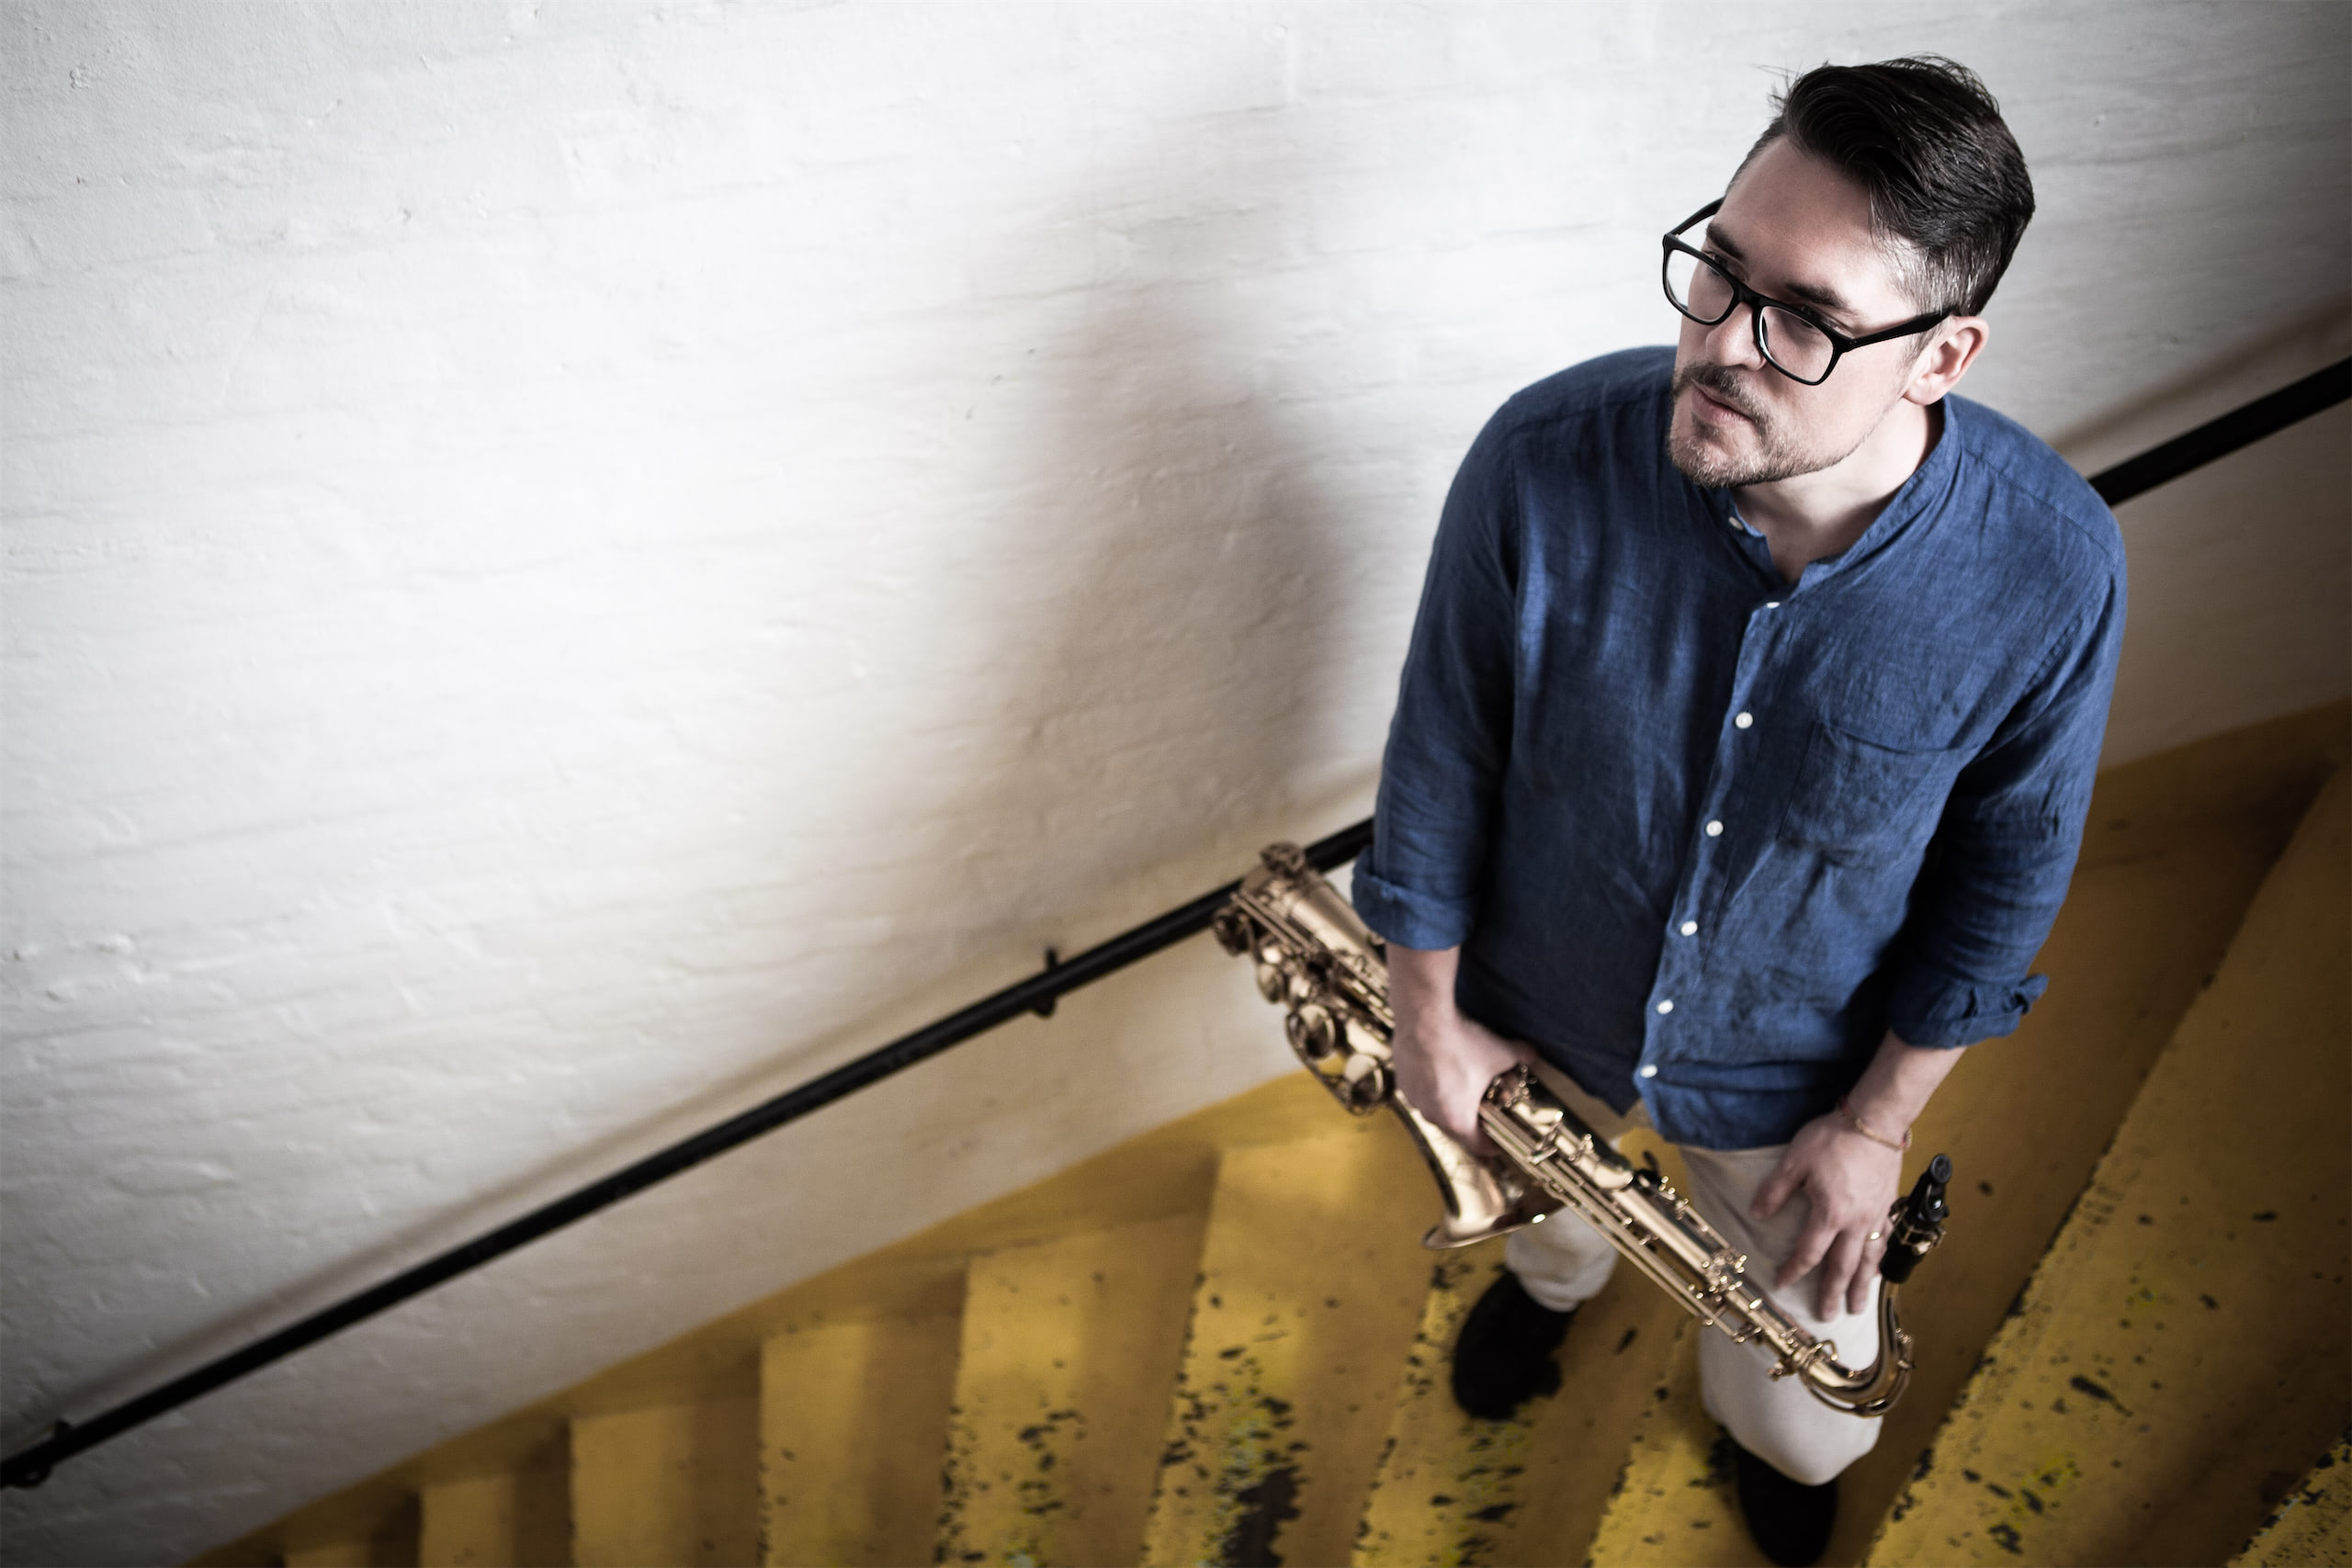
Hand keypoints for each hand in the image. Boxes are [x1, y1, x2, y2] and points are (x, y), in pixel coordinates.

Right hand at [1384, 945, 1531, 1156]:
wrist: (1424, 1019)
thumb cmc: (1462, 1043)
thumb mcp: (1501, 1052)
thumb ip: (1521, 1056)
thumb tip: (1533, 1054)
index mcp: (1457, 1119)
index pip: (1478, 1145)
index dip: (1492, 1144)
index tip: (1499, 1142)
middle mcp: (1432, 1115)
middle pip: (1455, 1130)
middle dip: (1471, 1123)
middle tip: (1484, 1112)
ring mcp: (1414, 1099)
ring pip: (1435, 1110)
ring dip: (1448, 1104)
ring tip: (1461, 1087)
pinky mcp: (1402, 1082)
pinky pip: (1420, 1093)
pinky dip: (1431, 1087)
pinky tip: (1440, 1070)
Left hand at [1751, 1112, 1903, 1317]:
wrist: (1875, 1122)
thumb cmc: (1833, 1139)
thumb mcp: (1795, 1161)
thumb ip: (1776, 1190)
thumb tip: (1757, 1214)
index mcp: (1830, 1214)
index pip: (1809, 1252)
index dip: (1794, 1269)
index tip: (1782, 1283)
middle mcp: (1856, 1222)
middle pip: (1843, 1266)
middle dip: (1833, 1293)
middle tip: (1829, 1316)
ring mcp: (1876, 1215)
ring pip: (1869, 1259)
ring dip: (1862, 1286)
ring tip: (1858, 1306)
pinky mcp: (1889, 1205)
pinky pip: (1885, 1240)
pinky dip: (1880, 1258)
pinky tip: (1878, 1268)